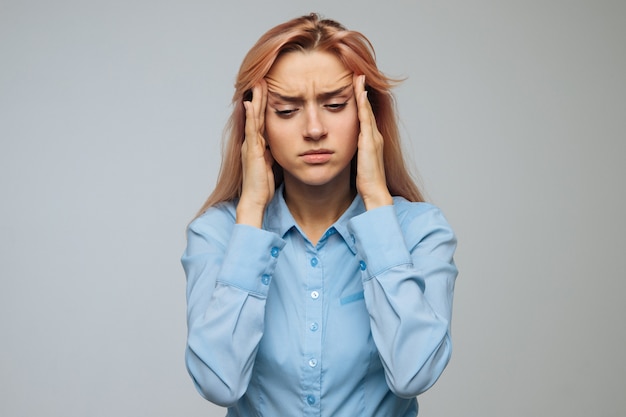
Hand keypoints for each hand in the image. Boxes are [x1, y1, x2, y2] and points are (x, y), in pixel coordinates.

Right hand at [237, 80, 274, 226]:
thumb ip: (274, 152)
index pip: (262, 119)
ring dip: (256, 100)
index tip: (269, 87)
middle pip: (257, 114)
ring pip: (253, 118)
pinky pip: (252, 131)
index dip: (265, 103)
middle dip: (260, 96)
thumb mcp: (272, 164)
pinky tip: (252, 104)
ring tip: (257, 83)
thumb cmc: (264, 186)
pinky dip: (251, 116)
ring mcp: (250, 145)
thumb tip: (286, 144)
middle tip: (262, 77)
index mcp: (258, 144)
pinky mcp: (251, 151)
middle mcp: (252, 142)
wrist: (255, 200)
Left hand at [353, 74, 392, 209]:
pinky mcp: (369, 141)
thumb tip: (340, 145)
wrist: (375, 192)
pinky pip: (365, 118)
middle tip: (358, 71)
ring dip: (363, 92)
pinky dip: (363, 104)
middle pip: (367, 107)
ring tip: (358, 75)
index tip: (354, 83)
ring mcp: (373, 137)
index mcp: (370, 139)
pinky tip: (359, 92)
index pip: (364, 114)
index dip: (360, 99)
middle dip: (362, 90)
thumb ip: (354, 151)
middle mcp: (374, 135)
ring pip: (367, 109)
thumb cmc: (365, 181)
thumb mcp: (358, 161)